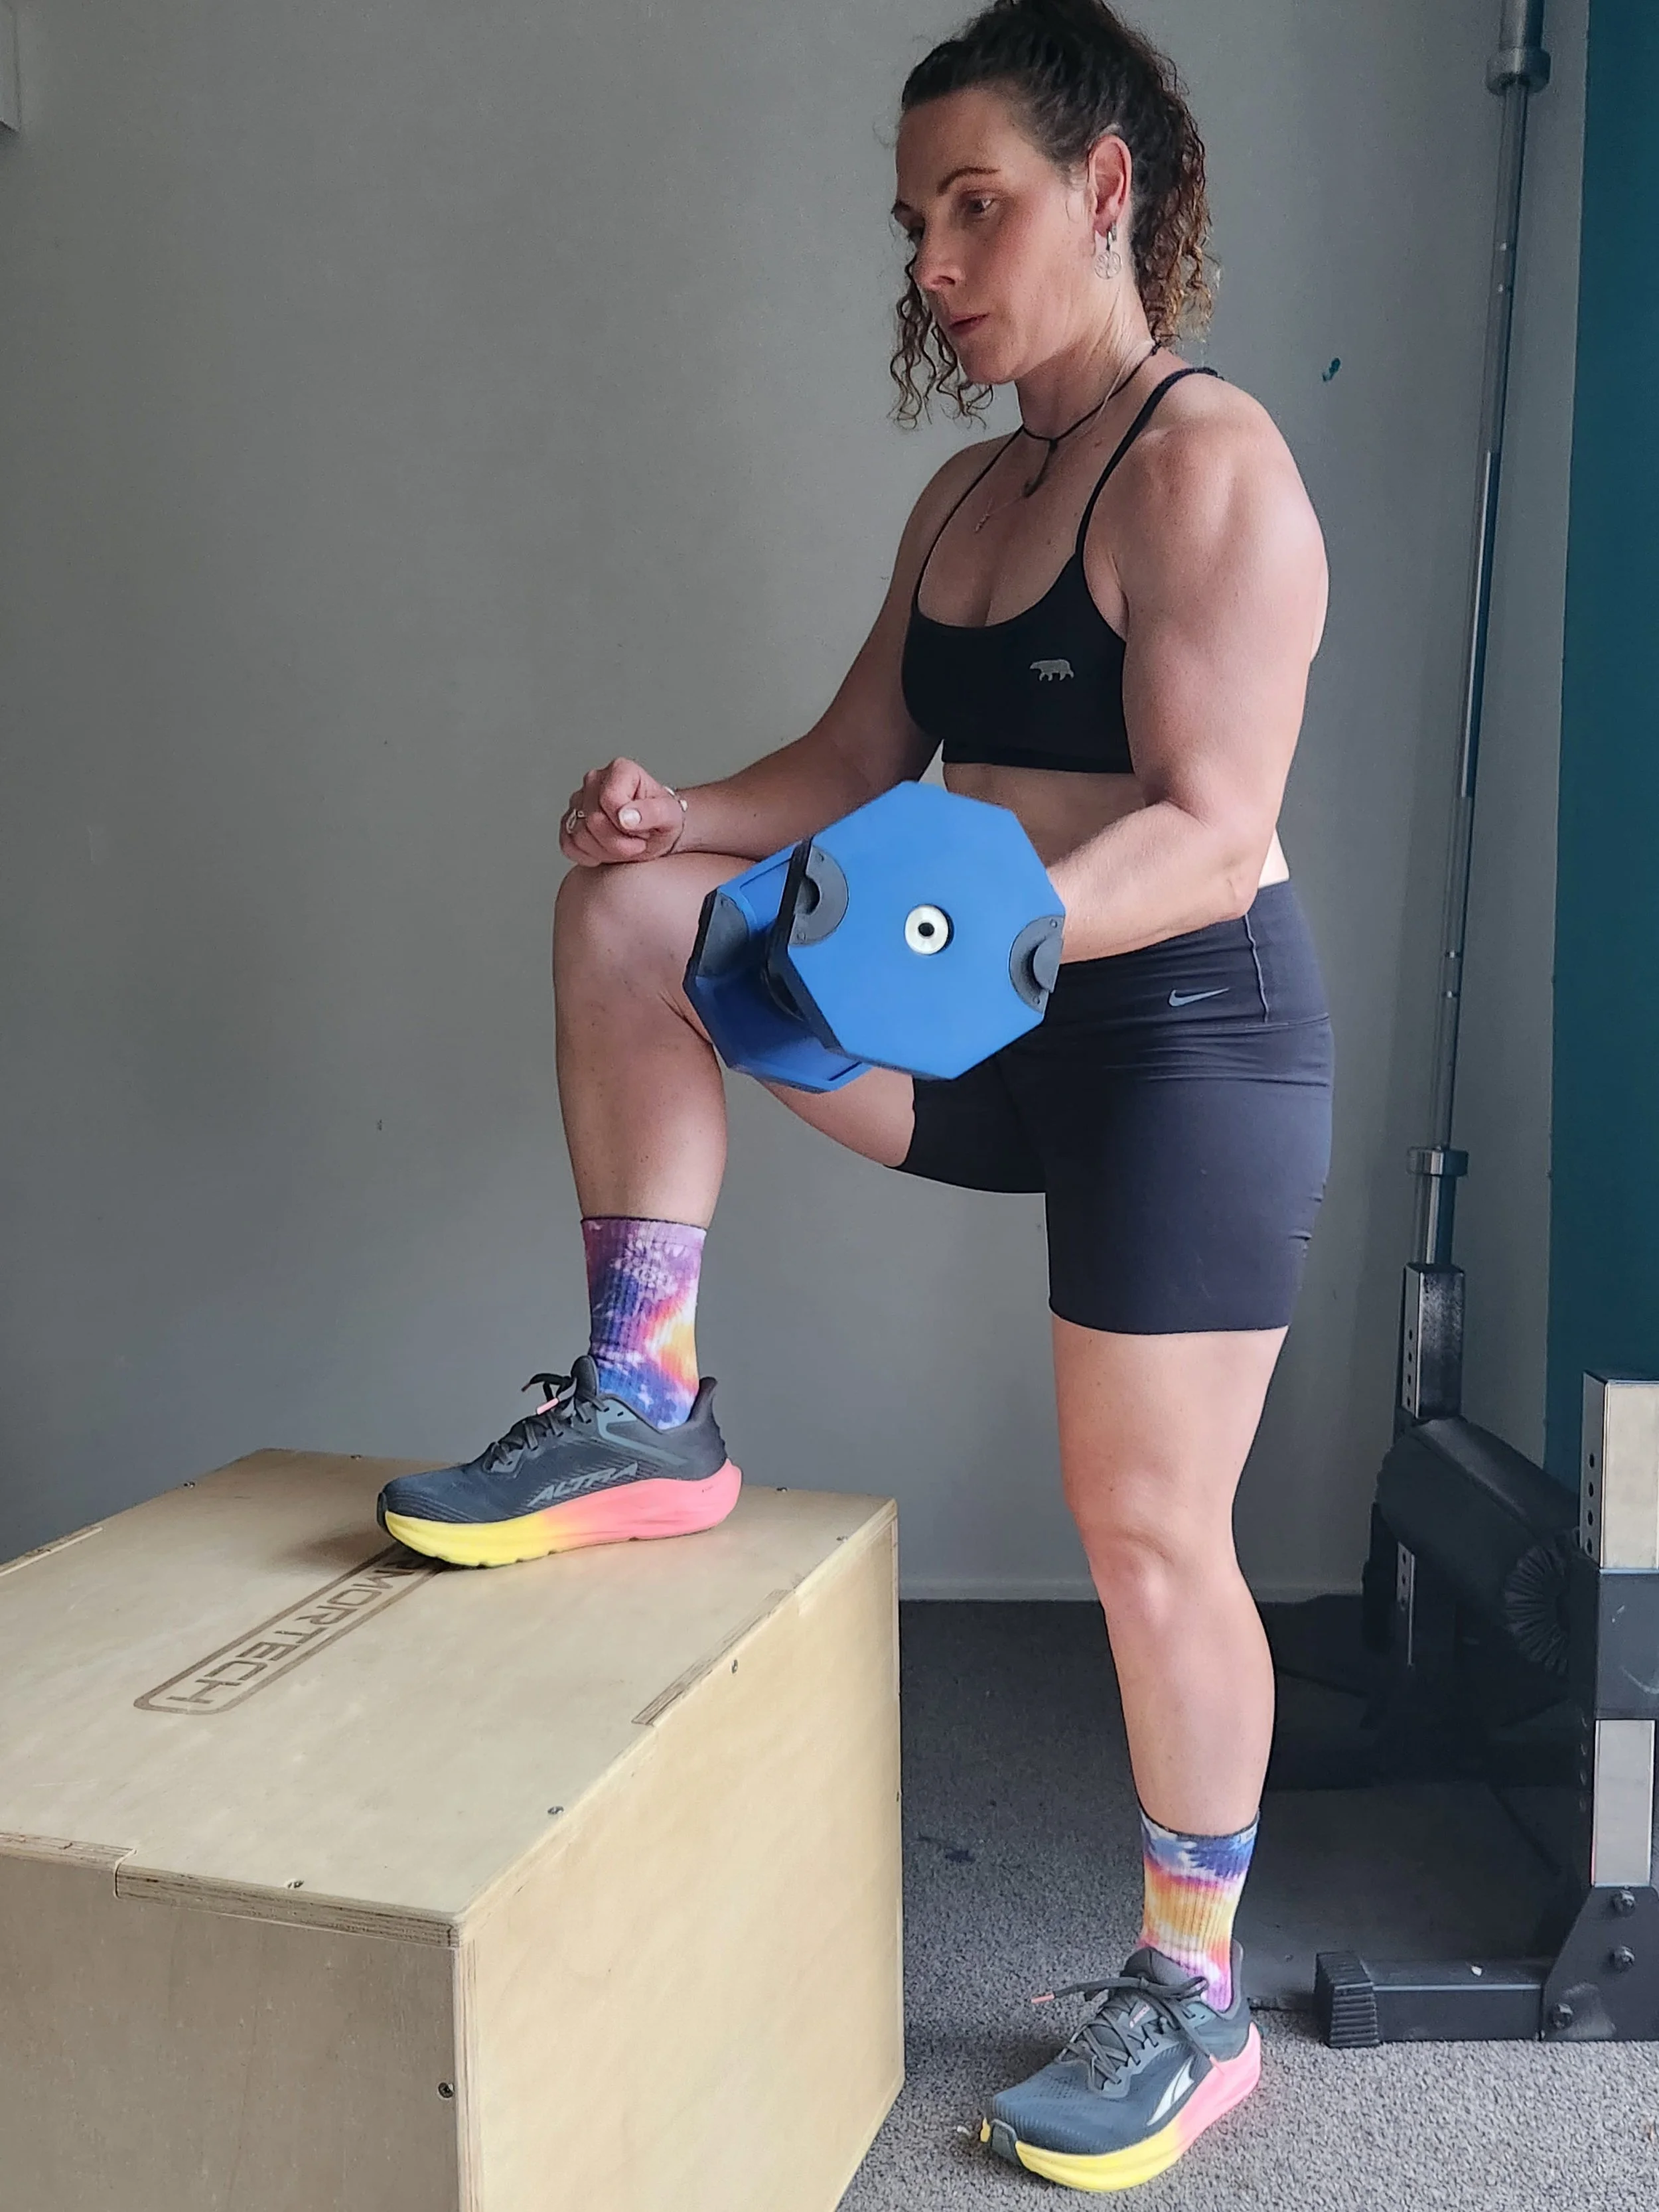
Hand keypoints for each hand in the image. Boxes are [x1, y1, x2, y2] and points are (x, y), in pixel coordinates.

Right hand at [559, 758, 689, 866]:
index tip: (644, 830)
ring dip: (606, 851)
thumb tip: (625, 816)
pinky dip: (587, 855)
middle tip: (637, 842)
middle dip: (618, 842)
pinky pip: (568, 844)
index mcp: (620, 770)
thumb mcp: (670, 816)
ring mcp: (578, 800)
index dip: (627, 825)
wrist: (655, 834)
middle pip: (594, 821)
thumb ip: (652, 812)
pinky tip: (605, 851)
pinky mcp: (569, 821)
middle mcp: (595, 780)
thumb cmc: (663, 821)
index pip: (610, 800)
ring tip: (624, 845)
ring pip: (580, 835)